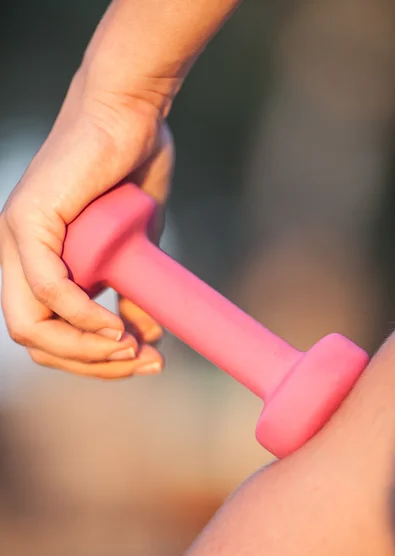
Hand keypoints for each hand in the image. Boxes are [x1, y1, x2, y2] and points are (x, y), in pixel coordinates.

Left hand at [0, 67, 173, 378]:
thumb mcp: (135, 251)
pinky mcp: (27, 219)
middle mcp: (16, 256)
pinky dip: (82, 318)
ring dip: (87, 351)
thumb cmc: (132, 173)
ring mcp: (15, 238)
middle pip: (36, 340)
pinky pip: (48, 289)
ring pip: (31, 325)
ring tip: (132, 351)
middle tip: (141, 364)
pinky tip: (116, 330)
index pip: (50, 335)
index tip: (140, 360)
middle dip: (91, 365)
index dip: (91, 361)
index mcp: (37, 264)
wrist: (131, 116)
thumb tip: (144, 339)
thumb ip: (130, 293)